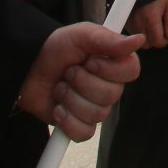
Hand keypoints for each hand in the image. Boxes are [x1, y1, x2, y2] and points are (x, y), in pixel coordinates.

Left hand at [16, 23, 142, 139]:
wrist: (28, 68)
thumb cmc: (56, 49)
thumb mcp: (80, 35)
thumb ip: (108, 39)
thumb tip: (139, 40)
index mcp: (114, 63)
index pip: (132, 71)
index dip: (110, 70)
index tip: (90, 61)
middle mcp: (109, 86)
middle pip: (112, 95)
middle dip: (82, 83)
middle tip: (68, 73)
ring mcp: (95, 108)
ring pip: (97, 114)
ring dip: (71, 99)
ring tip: (60, 87)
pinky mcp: (80, 125)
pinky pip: (84, 132)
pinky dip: (67, 121)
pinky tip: (58, 108)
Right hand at [131, 0, 167, 48]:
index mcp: (151, 18)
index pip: (157, 42)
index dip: (164, 41)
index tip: (166, 36)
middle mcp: (138, 22)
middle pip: (147, 44)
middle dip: (154, 40)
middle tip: (159, 30)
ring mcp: (130, 22)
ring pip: (138, 40)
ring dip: (146, 36)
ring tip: (151, 25)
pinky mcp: (125, 20)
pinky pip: (132, 33)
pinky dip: (138, 31)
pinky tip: (143, 22)